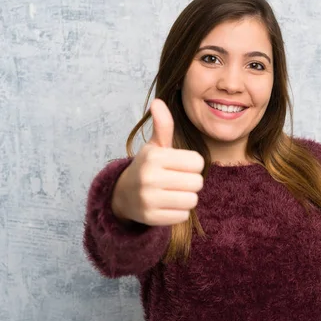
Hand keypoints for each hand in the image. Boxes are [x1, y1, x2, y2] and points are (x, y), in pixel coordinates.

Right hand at [112, 99, 204, 225]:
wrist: (122, 195)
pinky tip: (166, 205)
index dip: (193, 164)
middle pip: (197, 182)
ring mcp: (148, 199)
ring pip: (191, 200)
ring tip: (173, 193)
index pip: (197, 162)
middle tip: (177, 181)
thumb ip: (163, 126)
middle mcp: (149, 177)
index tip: (180, 166)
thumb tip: (158, 102)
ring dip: (187, 198)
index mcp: (154, 156)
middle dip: (191, 182)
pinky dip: (178, 212)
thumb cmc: (148, 167)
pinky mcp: (150, 217)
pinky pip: (182, 216)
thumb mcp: (154, 146)